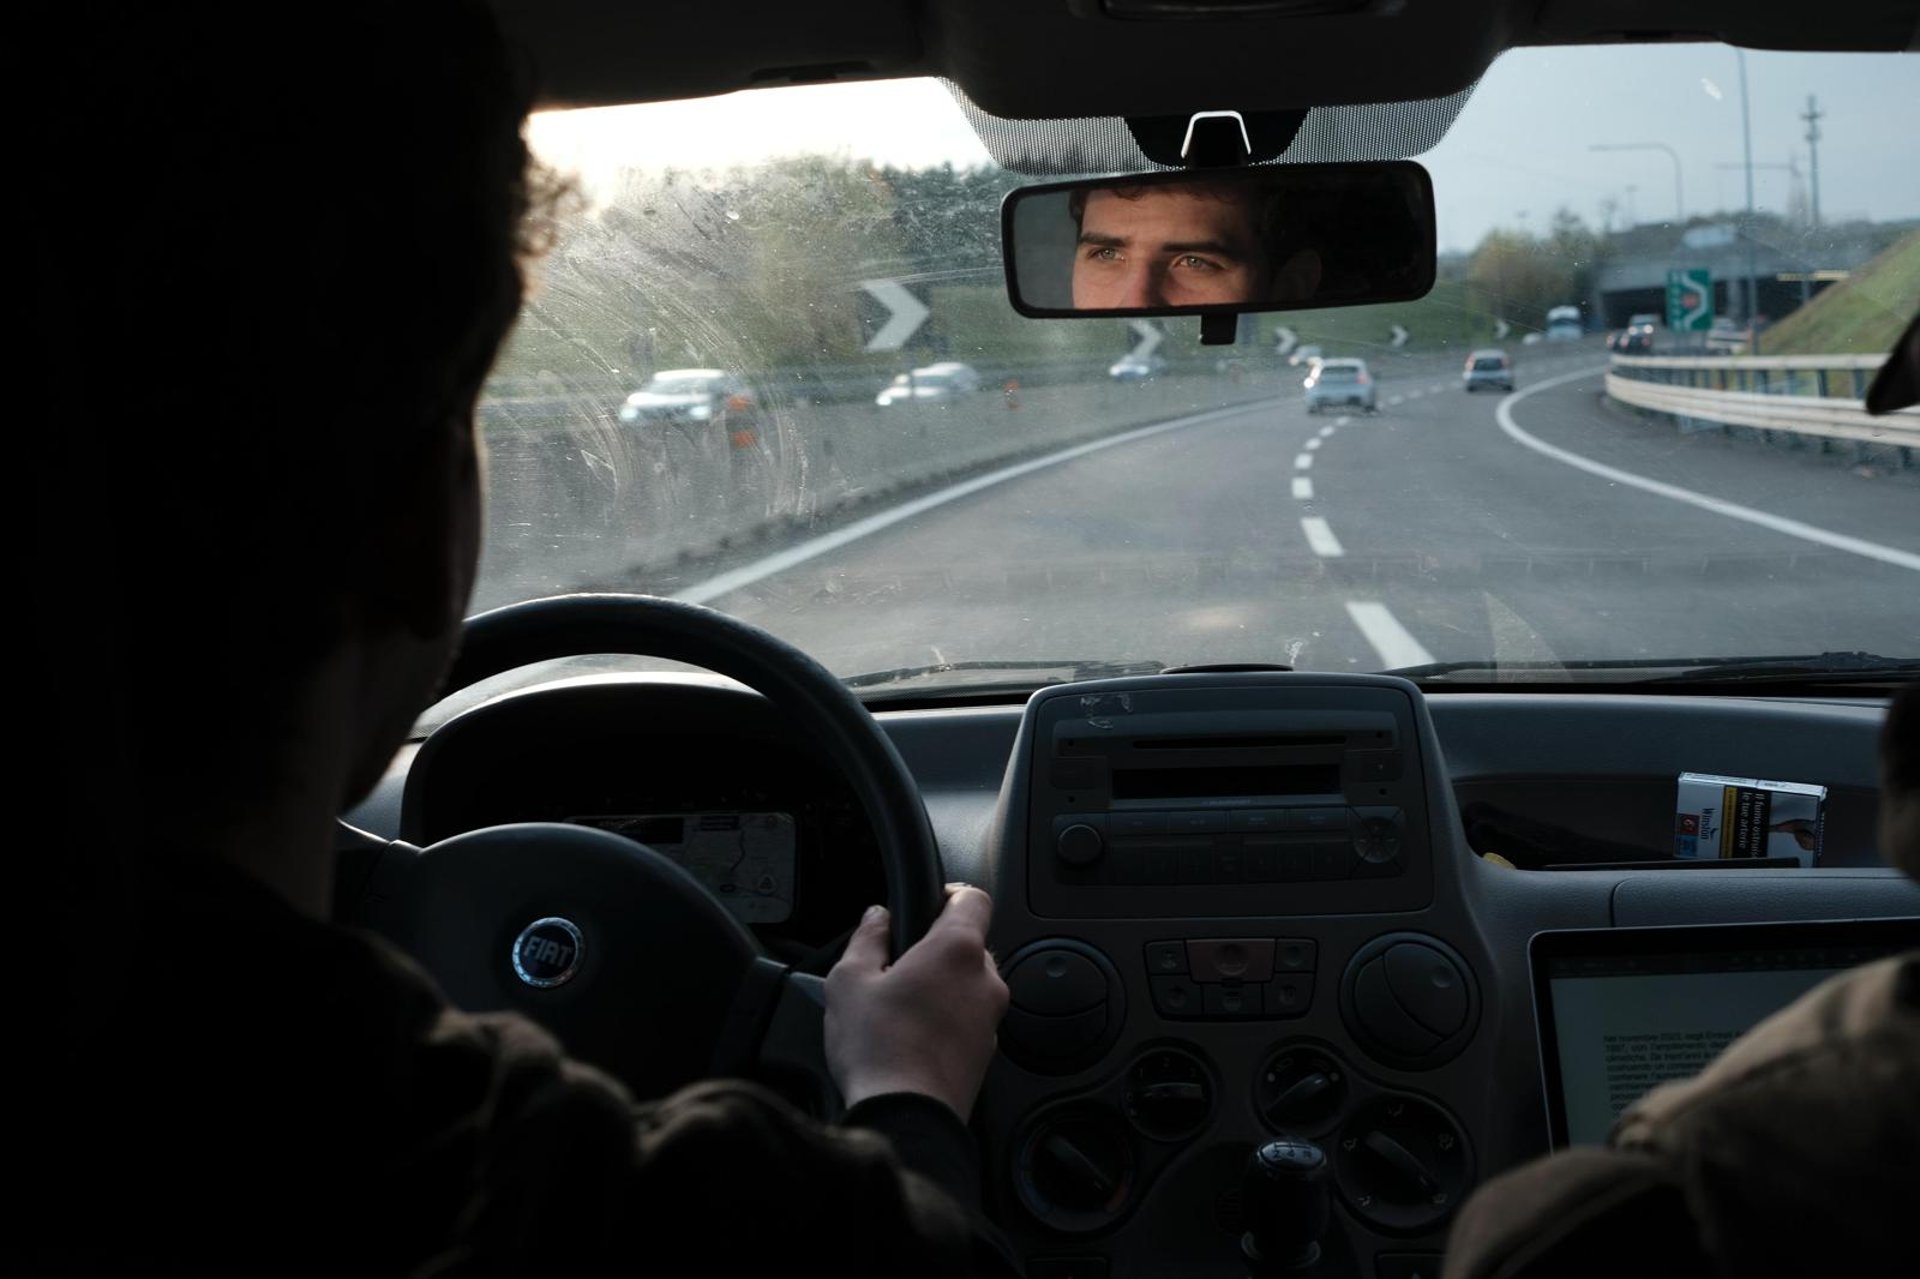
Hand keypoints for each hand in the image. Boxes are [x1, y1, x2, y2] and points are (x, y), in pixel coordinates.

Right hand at [824, 884, 1008, 1122]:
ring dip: (940, 988)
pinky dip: (946, 1021)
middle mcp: (985, 981)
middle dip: (935, 950)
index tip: (925, 906)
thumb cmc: (879, 1049)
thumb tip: (877, 917)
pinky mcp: (986, 1053)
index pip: (974, 898)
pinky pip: (968, 1020)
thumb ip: (866, 938)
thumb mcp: (850, 981)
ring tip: (898, 1009)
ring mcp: (991, 1019)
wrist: (906, 1117)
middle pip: (969, 944)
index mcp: (957, 950)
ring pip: (968, 985)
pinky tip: (910, 1038)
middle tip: (896, 967)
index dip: (948, 896)